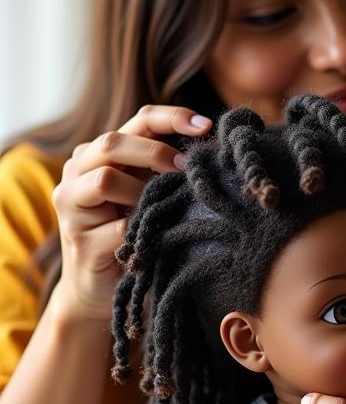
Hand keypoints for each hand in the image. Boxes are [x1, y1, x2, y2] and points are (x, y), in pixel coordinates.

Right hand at [51, 105, 211, 320]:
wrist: (101, 286)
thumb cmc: (134, 230)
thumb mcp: (152, 193)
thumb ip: (169, 169)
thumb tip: (215, 151)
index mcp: (100, 153)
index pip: (139, 120)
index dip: (173, 118)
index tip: (207, 126)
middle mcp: (77, 172)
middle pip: (112, 143)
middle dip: (156, 152)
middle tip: (187, 168)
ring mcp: (71, 207)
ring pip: (105, 179)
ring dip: (143, 193)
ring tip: (163, 209)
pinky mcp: (79, 242)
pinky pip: (117, 228)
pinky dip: (143, 231)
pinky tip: (159, 239)